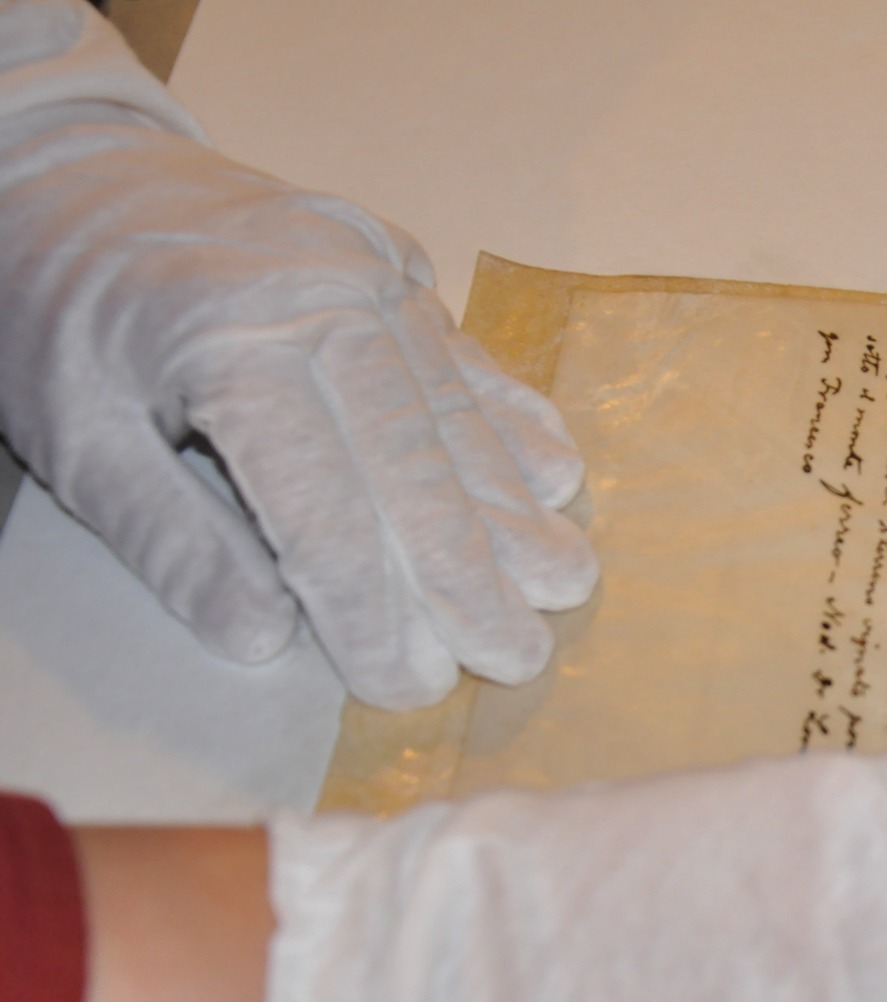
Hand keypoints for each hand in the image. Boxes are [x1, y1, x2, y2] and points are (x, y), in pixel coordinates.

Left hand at [0, 4, 595, 706]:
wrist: (64, 165)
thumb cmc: (55, 310)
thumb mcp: (72, 436)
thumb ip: (169, 540)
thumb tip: (263, 640)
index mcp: (233, 349)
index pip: (328, 514)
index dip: (374, 611)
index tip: (411, 687)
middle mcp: (324, 304)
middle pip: (417, 470)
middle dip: (471, 578)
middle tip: (518, 657)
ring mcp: (368, 273)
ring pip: (458, 416)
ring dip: (515, 511)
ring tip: (566, 585)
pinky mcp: (391, 260)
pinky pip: (468, 354)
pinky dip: (514, 420)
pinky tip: (556, 477)